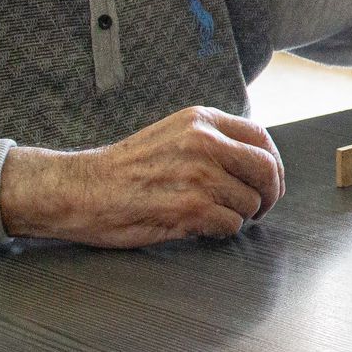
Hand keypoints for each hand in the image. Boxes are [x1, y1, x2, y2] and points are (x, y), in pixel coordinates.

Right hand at [0, 106, 285, 246]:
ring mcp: (197, 173)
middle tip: (257, 209)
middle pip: (266, 169)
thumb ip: (212, 142)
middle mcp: (202, 141)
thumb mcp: (172, 136)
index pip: (262, 138)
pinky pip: (230, 224)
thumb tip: (257, 164)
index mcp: (200, 120)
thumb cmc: (125, 170)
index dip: (273, 166)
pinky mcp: (189, 205)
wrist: (78, 189)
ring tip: (212, 216)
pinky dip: (221, 231)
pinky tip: (199, 227)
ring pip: (250, 201)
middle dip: (269, 194)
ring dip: (239, 216)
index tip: (268, 184)